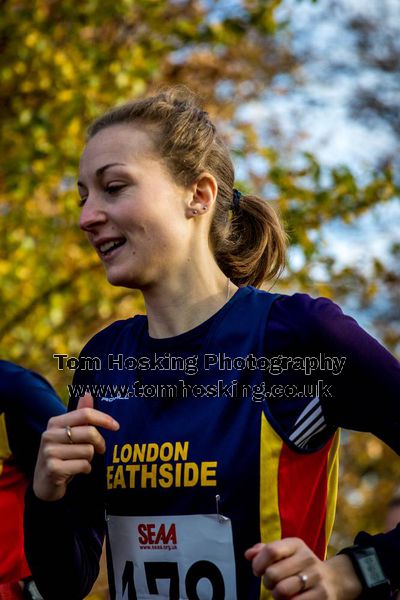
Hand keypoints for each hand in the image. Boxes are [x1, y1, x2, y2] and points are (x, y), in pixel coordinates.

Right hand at [33, 393, 118, 501]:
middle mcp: (49, 435)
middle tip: (100, 449)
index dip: (104, 419)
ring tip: (79, 461)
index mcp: (54, 423)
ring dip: (90, 458)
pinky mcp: (54, 469)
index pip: (85, 414)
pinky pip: (84, 465)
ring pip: (88, 451)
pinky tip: (76, 471)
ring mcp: (50, 452)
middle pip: (90, 432)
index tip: (116, 426)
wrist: (44, 483)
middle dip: (100, 443)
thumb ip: (80, 415)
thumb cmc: (62, 455)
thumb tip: (88, 394)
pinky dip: (85, 469)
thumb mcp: (69, 434)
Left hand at [245, 538, 362, 598]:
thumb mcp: (287, 553)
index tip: (257, 570)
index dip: (258, 563)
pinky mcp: (322, 596)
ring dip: (276, 595)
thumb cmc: (301, 565)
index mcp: (296, 544)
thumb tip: (248, 555)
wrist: (334, 580)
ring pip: (282, 590)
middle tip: (271, 584)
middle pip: (273, 573)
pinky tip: (291, 599)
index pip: (271, 550)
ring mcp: (315, 577)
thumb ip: (266, 551)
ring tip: (280, 593)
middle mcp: (307, 558)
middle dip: (267, 582)